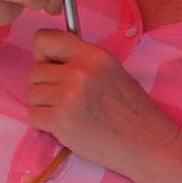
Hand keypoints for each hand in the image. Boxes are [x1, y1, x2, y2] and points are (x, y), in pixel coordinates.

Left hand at [20, 28, 181, 181]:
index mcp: (93, 55)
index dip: (43, 54)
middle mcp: (79, 72)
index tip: (53, 66)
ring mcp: (68, 96)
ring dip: (46, 105)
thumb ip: (80, 60)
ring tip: (73, 112)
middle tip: (71, 99)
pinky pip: (33, 115)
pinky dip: (45, 123)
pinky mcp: (60, 120)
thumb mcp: (111, 71)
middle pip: (35, 71)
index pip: (44, 39)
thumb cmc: (131, 109)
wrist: (148, 144)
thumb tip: (48, 57)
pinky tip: (68, 125)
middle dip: (48, 86)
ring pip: (33, 93)